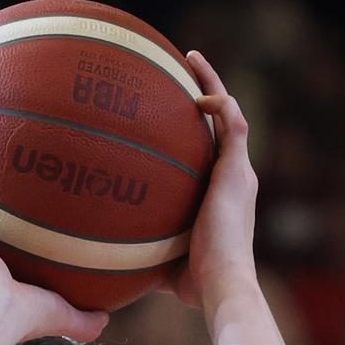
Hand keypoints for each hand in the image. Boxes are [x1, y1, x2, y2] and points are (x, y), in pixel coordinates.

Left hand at [158, 51, 257, 308]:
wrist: (221, 285)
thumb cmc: (193, 283)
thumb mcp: (163, 260)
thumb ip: (143, 251)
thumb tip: (106, 262)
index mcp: (222, 195)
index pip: (211, 152)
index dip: (197, 130)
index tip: (173, 111)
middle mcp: (235, 178)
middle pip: (223, 124)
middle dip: (205, 93)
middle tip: (182, 69)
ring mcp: (239, 173)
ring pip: (231, 113)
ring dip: (212, 84)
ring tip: (190, 59)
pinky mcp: (238, 171)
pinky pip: (233, 123)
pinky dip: (218, 103)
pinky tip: (197, 94)